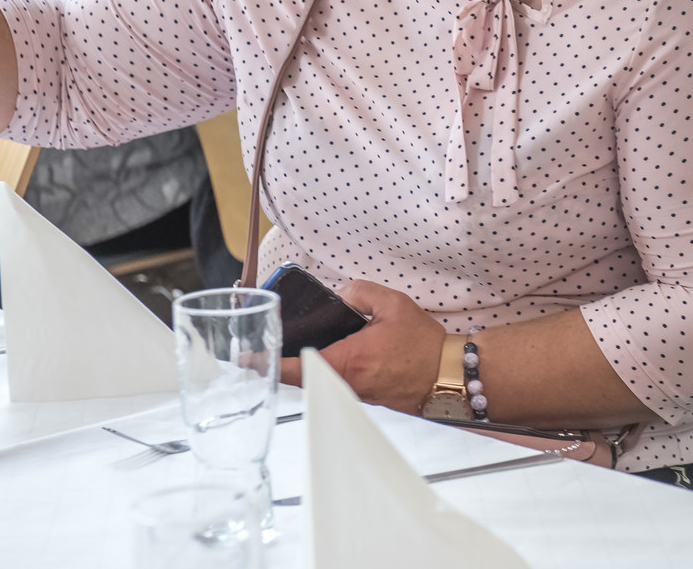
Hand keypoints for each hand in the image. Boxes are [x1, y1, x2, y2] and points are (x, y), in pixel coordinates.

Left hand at [278, 280, 445, 413]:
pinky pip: (334, 384)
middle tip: (263, 349)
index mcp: (347, 360)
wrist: (447, 375)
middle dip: (280, 362)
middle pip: (300, 376)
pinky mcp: (363, 399)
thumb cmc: (424, 346)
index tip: (245, 357)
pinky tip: (329, 355)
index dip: (265, 362)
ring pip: (317, 381)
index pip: (294, 367)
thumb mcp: (393, 304)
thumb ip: (360, 292)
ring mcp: (353, 395)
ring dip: (303, 367)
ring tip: (290, 350)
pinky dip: (324, 371)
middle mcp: (345, 383)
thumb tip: (341, 294)